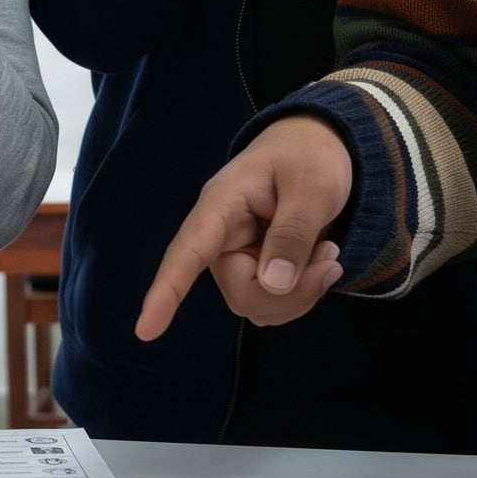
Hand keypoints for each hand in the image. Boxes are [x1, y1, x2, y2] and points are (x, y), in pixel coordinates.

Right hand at [137, 114, 352, 336]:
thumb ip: (294, 231)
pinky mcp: (255, 270)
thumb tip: (272, 284)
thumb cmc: (309, 156)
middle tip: (332, 260)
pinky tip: (317, 263)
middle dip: (292, 291)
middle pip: (241, 292)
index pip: (188, 251)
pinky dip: (301, 295)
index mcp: (222, 206)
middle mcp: (220, 238)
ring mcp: (237, 257)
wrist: (318, 147)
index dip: (167, 290)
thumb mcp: (312, 186)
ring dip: (300, 294)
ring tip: (328, 254)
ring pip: (256, 305)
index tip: (145, 330)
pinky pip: (271, 305)